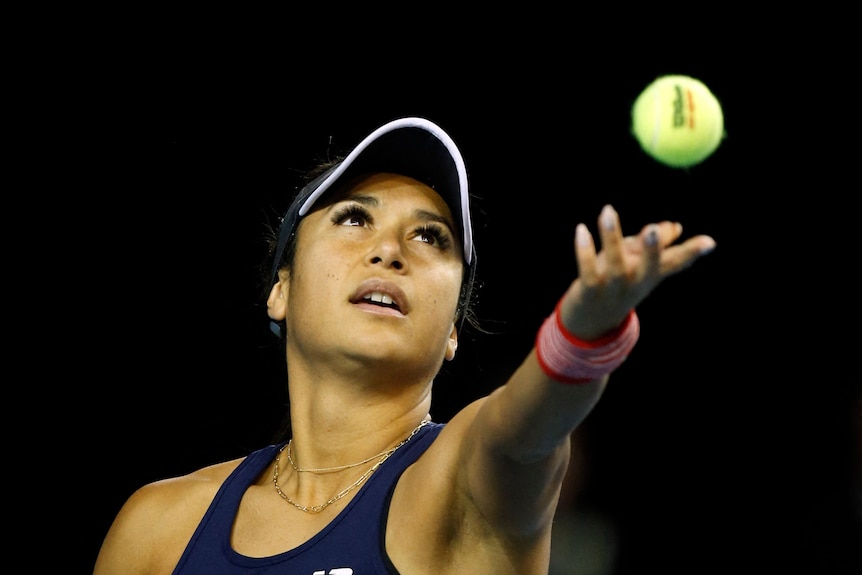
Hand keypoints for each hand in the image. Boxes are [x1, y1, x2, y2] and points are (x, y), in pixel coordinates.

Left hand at [559, 204, 715, 339]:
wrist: (590, 324)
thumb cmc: (617, 285)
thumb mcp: (637, 266)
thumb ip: (653, 246)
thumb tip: (675, 226)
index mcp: (651, 276)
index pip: (675, 263)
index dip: (692, 253)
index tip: (710, 242)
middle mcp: (636, 284)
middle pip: (649, 268)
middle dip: (653, 249)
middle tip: (653, 228)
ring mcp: (613, 290)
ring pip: (616, 266)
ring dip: (612, 238)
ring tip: (607, 211)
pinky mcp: (589, 293)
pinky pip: (588, 272)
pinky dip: (585, 252)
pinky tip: (582, 230)